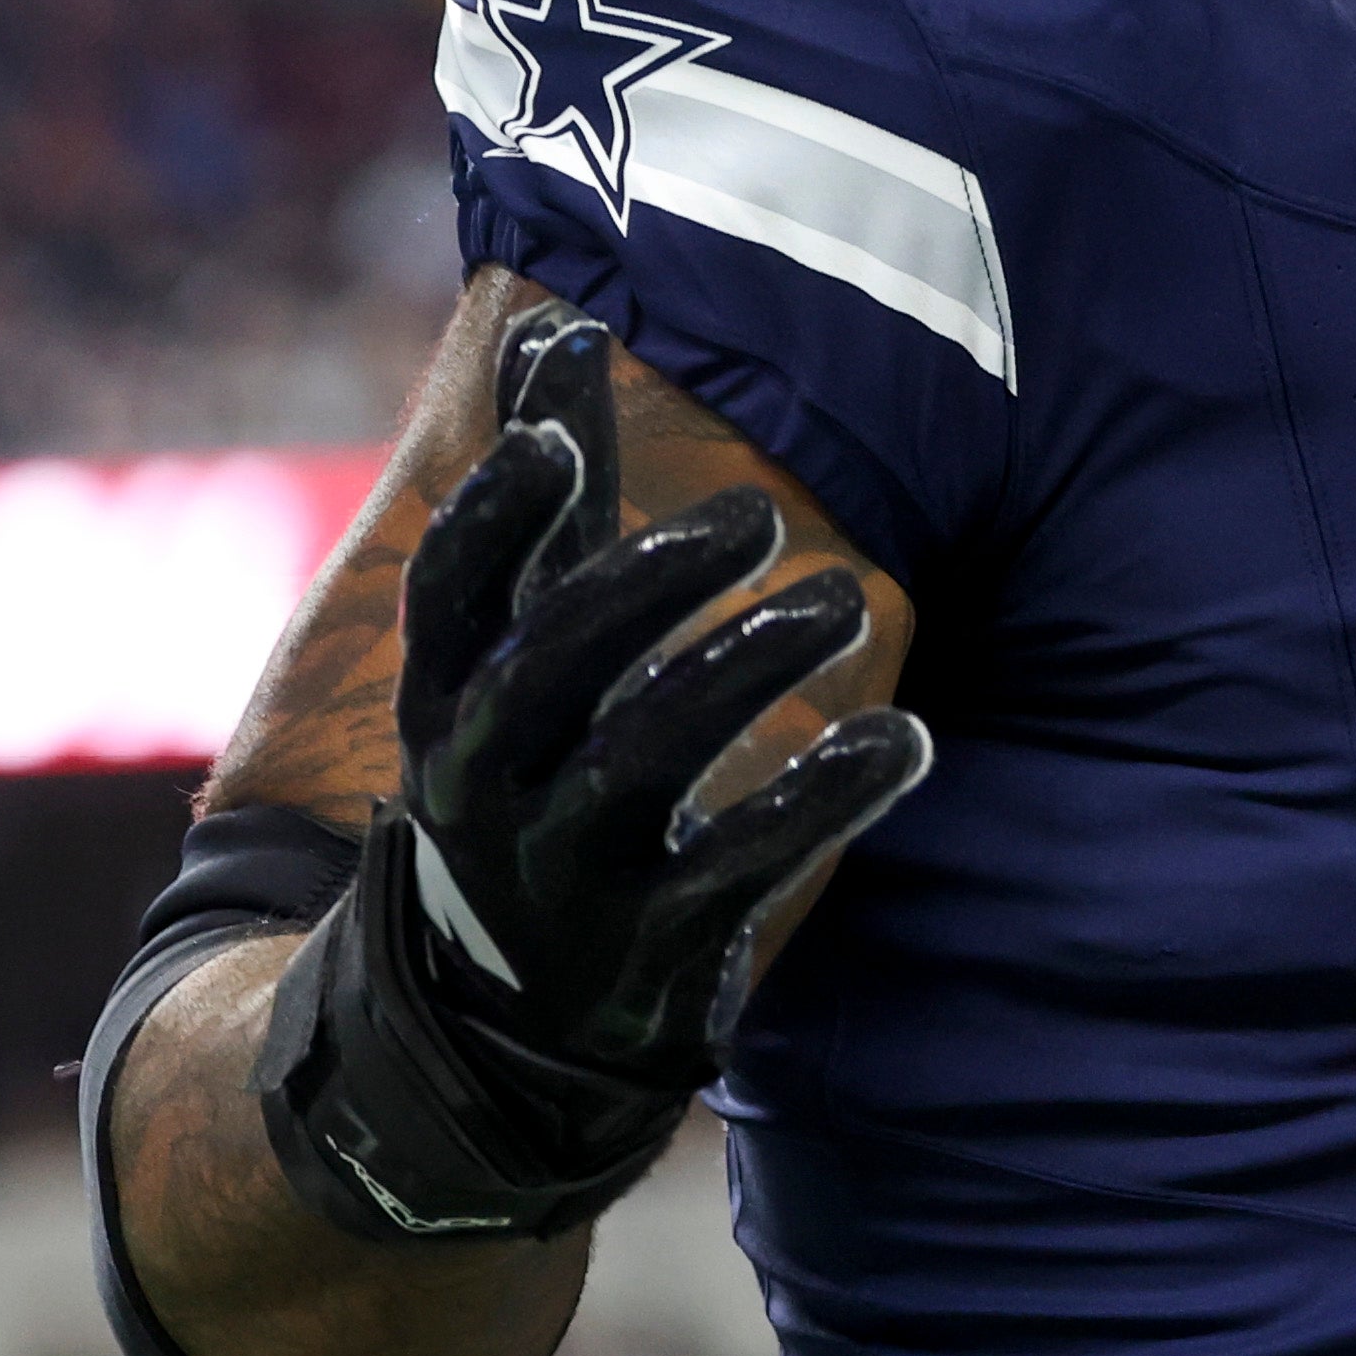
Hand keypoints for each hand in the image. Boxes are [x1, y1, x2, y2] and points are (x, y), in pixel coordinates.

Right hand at [256, 310, 931, 1242]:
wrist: (488, 1028)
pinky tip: (905, 742)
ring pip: (640, 760)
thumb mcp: (522, 646)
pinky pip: (738, 867)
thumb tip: (556, 327)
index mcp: (450, 696)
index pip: (450, 592)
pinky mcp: (647, 946)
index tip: (550, 439)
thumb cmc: (530, 773)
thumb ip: (550, 500)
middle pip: (548, 666)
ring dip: (747, 669)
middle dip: (645, 584)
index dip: (494, 516)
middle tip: (756, 512)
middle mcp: (486, 781)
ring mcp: (559, 872)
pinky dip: (823, 799)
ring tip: (847, 602)